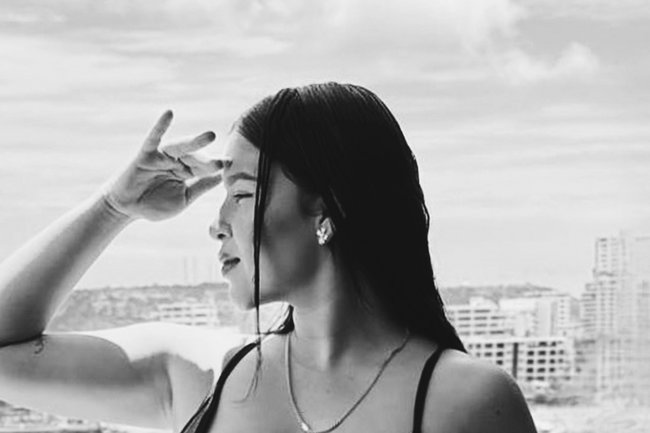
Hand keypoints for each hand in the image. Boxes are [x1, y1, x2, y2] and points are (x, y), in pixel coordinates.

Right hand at [101, 110, 230, 220]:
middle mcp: (177, 161)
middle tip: (223, 161)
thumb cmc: (155, 205)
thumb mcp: (183, 198)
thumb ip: (200, 187)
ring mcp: (162, 156)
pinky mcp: (146, 154)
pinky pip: (154, 137)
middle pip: (196, 157)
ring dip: (196, 142)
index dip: (216, 167)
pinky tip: (169, 113)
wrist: (128, 209)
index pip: (205, 168)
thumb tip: (222, 177)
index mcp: (188, 172)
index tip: (230, 165)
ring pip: (181, 147)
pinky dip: (161, 125)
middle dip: (208, 160)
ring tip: (211, 136)